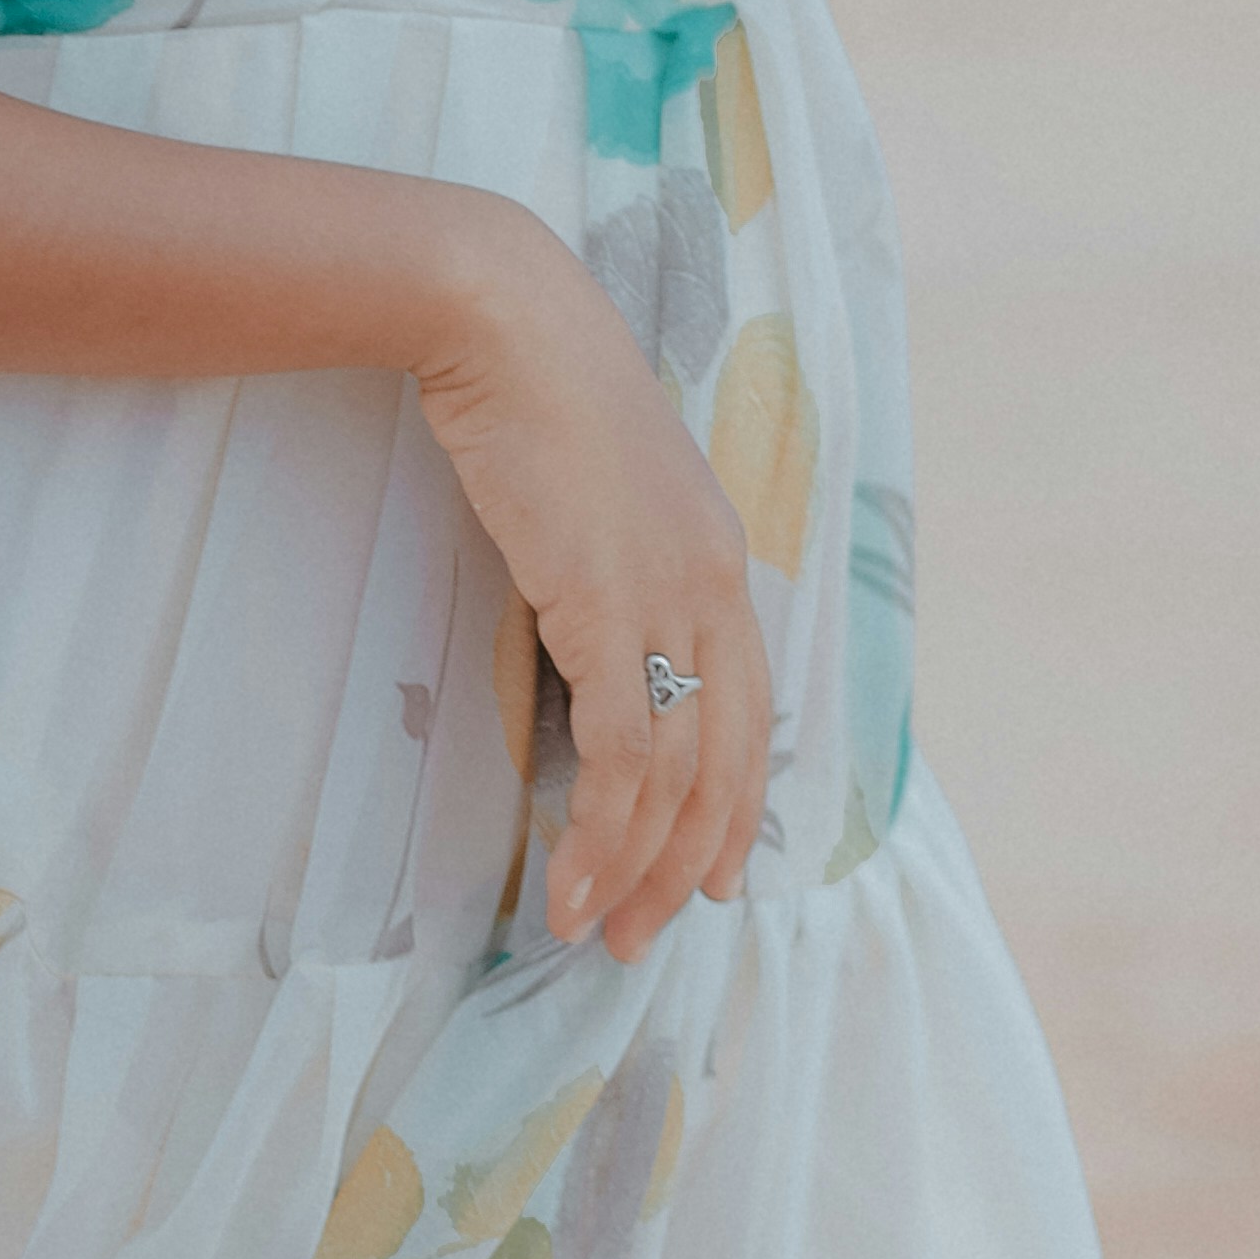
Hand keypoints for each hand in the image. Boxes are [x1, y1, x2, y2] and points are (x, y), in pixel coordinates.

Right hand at [405, 212, 766, 953]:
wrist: (507, 323)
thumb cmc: (536, 394)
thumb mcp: (598, 494)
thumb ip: (612, 568)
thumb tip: (585, 643)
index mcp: (721, 560)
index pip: (752, 715)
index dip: (734, 806)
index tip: (707, 877)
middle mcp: (715, 587)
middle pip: (728, 764)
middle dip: (689, 863)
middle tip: (648, 935)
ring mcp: (668, 600)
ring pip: (673, 777)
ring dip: (634, 869)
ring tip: (593, 932)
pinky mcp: (607, 609)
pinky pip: (617, 756)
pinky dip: (596, 833)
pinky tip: (565, 880)